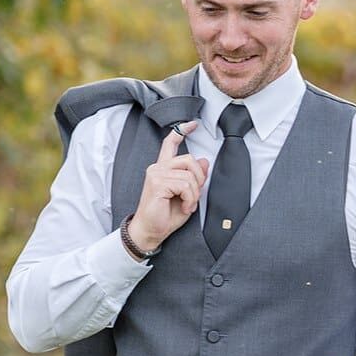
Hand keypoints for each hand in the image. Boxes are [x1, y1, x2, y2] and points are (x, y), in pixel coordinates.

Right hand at [130, 122, 205, 250]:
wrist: (151, 231)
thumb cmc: (165, 216)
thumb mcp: (187, 195)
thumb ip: (195, 178)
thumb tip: (204, 160)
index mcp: (163, 168)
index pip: (170, 143)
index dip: (181, 131)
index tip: (192, 124)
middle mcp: (157, 168)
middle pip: (189, 159)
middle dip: (199, 178)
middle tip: (194, 196)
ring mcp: (156, 174)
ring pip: (189, 175)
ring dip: (194, 193)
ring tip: (187, 205)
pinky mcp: (158, 183)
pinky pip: (185, 185)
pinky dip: (190, 199)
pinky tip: (184, 207)